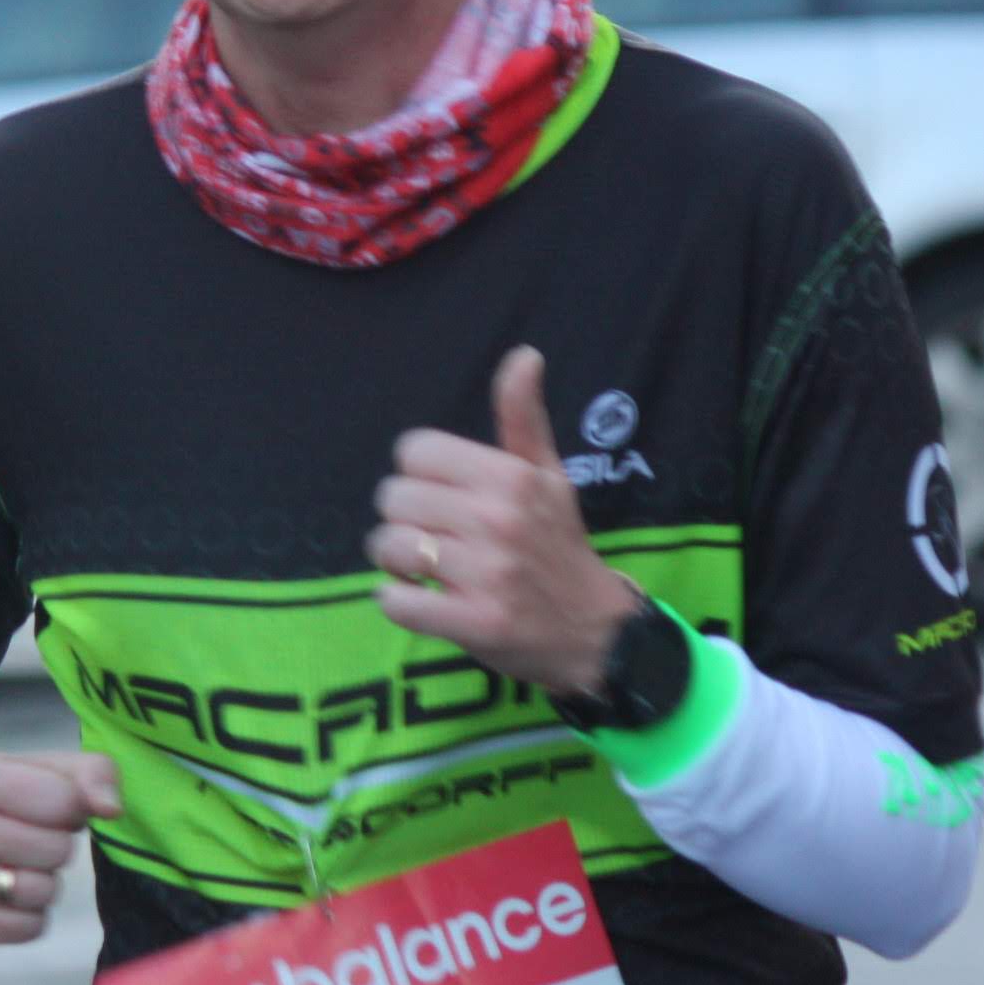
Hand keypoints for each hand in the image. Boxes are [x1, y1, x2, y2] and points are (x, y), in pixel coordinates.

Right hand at [0, 751, 119, 947]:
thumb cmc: (9, 794)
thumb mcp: (48, 769)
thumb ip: (93, 775)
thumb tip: (111, 810)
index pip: (64, 804)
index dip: (71, 809)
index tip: (48, 807)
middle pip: (56, 852)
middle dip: (58, 846)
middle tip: (35, 838)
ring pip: (41, 893)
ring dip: (47, 882)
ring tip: (24, 865)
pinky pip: (27, 929)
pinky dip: (33, 915)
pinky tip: (13, 894)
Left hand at [367, 346, 635, 695]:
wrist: (594, 630)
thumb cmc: (559, 545)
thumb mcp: (549, 474)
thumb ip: (524, 415)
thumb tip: (524, 354)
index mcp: (510, 477)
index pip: (414, 451)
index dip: (417, 474)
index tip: (440, 495)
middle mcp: (498, 520)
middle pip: (393, 498)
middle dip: (402, 519)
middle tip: (432, 535)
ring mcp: (487, 574)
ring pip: (389, 547)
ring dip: (396, 561)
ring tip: (424, 568)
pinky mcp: (475, 624)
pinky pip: (398, 603)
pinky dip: (397, 601)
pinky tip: (420, 599)